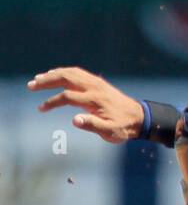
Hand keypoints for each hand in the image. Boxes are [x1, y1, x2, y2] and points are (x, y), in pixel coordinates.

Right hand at [28, 66, 144, 142]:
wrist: (140, 117)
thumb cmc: (124, 127)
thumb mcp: (111, 132)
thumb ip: (93, 126)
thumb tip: (75, 120)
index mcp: (95, 99)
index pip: (67, 96)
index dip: (52, 102)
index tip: (40, 109)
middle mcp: (95, 87)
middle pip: (66, 78)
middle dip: (47, 81)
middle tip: (30, 85)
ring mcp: (97, 83)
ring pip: (71, 73)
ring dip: (53, 74)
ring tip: (37, 79)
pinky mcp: (98, 82)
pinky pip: (78, 73)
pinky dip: (63, 72)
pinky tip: (54, 75)